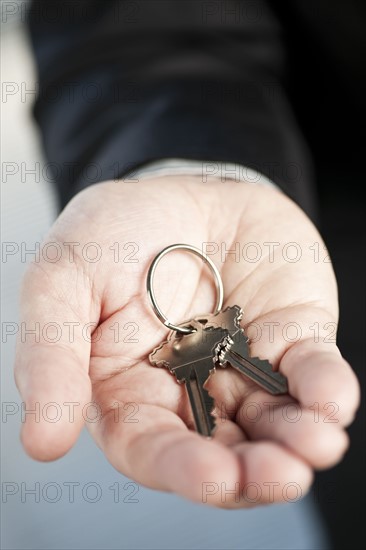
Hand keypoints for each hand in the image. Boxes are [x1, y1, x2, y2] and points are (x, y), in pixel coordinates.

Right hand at [15, 176, 359, 507]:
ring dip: (298, 440)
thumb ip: (50, 352)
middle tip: (279, 474)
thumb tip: (42, 440)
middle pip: (222, 449)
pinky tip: (331, 399)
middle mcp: (190, 391)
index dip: (180, 468)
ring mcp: (243, 366)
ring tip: (316, 444)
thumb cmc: (113, 233)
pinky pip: (310, 370)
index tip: (212, 475)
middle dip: (253, 472)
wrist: (177, 185)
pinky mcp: (288, 336)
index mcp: (128, 389)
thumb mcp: (64, 278)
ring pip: (274, 422)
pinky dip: (325, 387)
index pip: (152, 446)